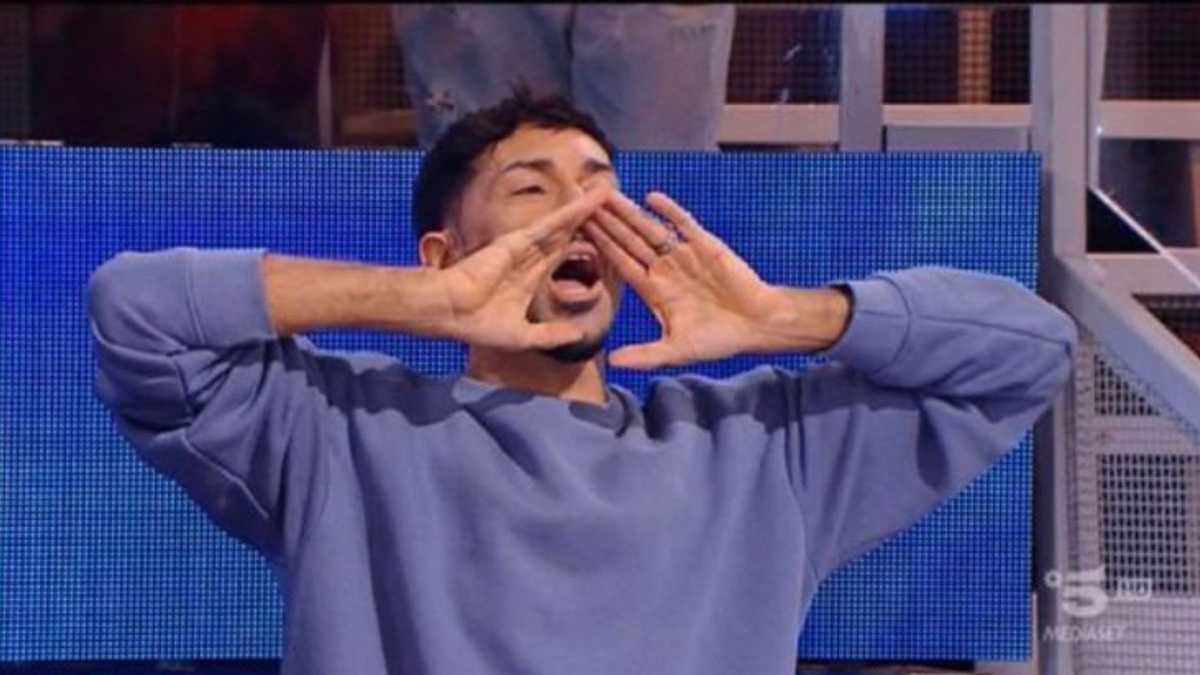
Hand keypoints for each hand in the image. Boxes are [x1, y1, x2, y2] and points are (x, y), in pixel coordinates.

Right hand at [433, 186, 611, 350]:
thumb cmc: (478, 325)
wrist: (451, 314)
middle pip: (567, 234)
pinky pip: (550, 224)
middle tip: (615, 203)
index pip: (564, 256)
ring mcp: (525, 247)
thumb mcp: (523, 336)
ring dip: (585, 208)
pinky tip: (590, 200)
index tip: (606, 235)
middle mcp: (530, 258)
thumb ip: (551, 335)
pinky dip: (571, 211)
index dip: (586, 245)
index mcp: (531, 278)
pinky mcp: (518, 240)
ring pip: (562, 225)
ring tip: (608, 191)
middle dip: (589, 220)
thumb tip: (578, 335)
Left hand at [583, 191, 788, 368]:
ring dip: (629, 213)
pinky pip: (683, 224)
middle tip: (583, 204)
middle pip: (629, 241)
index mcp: (655, 291)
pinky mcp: (705, 244)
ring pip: (650, 229)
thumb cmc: (718, 340)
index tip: (578, 233)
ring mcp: (684, 255)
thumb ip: (644, 355)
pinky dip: (668, 211)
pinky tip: (650, 198)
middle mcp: (665, 269)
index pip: (621, 264)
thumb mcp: (676, 351)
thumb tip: (612, 362)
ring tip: (607, 195)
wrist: (757, 324)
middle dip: (607, 224)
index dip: (601, 249)